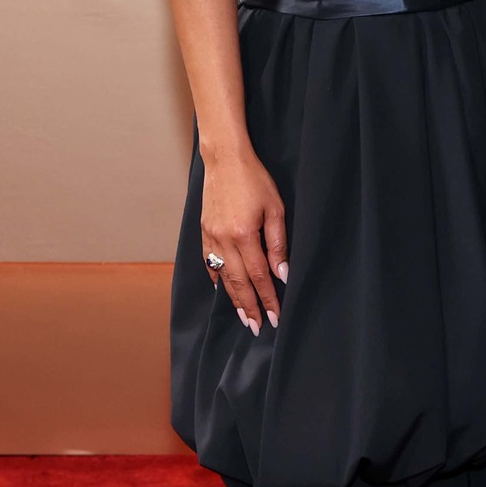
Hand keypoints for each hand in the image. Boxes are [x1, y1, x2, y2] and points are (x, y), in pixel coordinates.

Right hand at [200, 148, 286, 332]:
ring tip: (242, 316)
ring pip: (222, 276)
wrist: (225, 159)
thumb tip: (282, 274)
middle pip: (238, 283)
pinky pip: (209, 262)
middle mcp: (223, 240)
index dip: (267, 298)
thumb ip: (278, 244)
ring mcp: (210, 236)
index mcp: (243, 235)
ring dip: (233, 299)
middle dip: (249, 307)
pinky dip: (216, 278)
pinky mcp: (203, 230)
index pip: (258, 276)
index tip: (275, 317)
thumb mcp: (275, 209)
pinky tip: (222, 290)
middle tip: (257, 327)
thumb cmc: (254, 180)